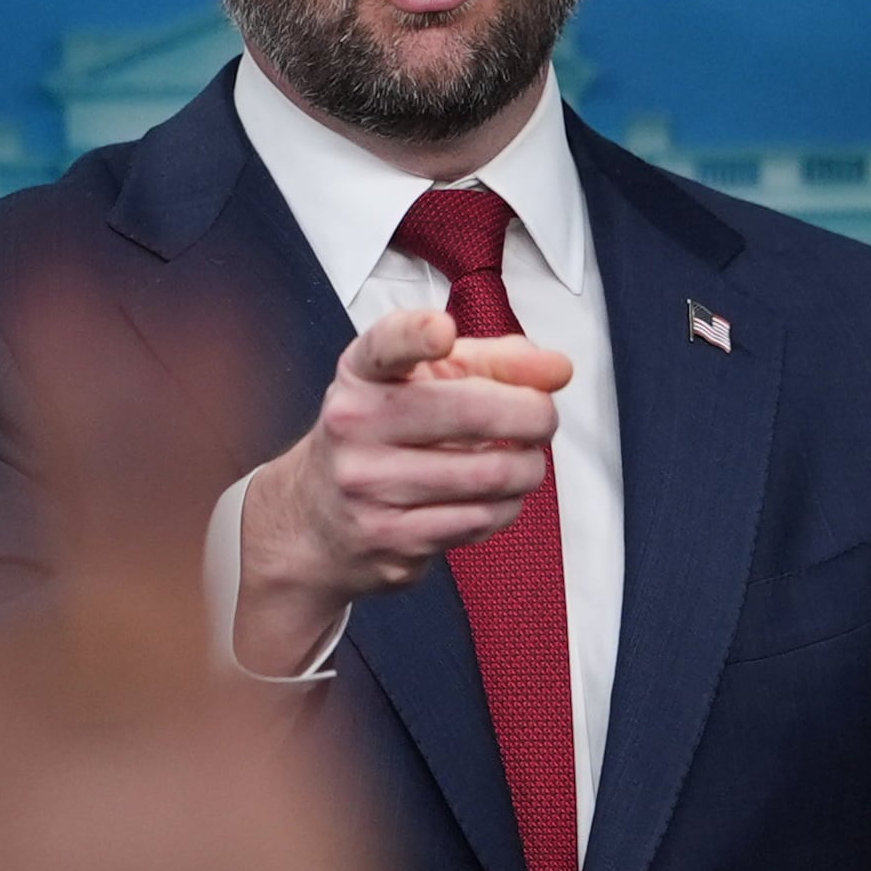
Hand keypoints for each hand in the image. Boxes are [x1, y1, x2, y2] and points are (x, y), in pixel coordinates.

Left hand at [0, 281, 397, 870]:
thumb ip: (269, 765)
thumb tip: (236, 652)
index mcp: (228, 764)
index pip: (212, 551)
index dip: (189, 417)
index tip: (181, 300)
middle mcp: (117, 776)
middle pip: (88, 548)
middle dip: (68, 402)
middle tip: (40, 282)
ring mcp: (2, 835)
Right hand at [234, 307, 571, 671]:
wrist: (314, 519)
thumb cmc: (382, 436)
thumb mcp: (423, 382)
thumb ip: (492, 362)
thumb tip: (556, 369)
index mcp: (362, 373)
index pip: (385, 345)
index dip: (416, 335)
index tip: (443, 331)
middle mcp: (354, 425)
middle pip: (469, 412)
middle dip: (533, 414)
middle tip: (545, 418)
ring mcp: (368, 486)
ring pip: (488, 474)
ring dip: (528, 468)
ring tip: (525, 462)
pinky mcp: (390, 539)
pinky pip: (478, 519)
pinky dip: (505, 507)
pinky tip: (495, 498)